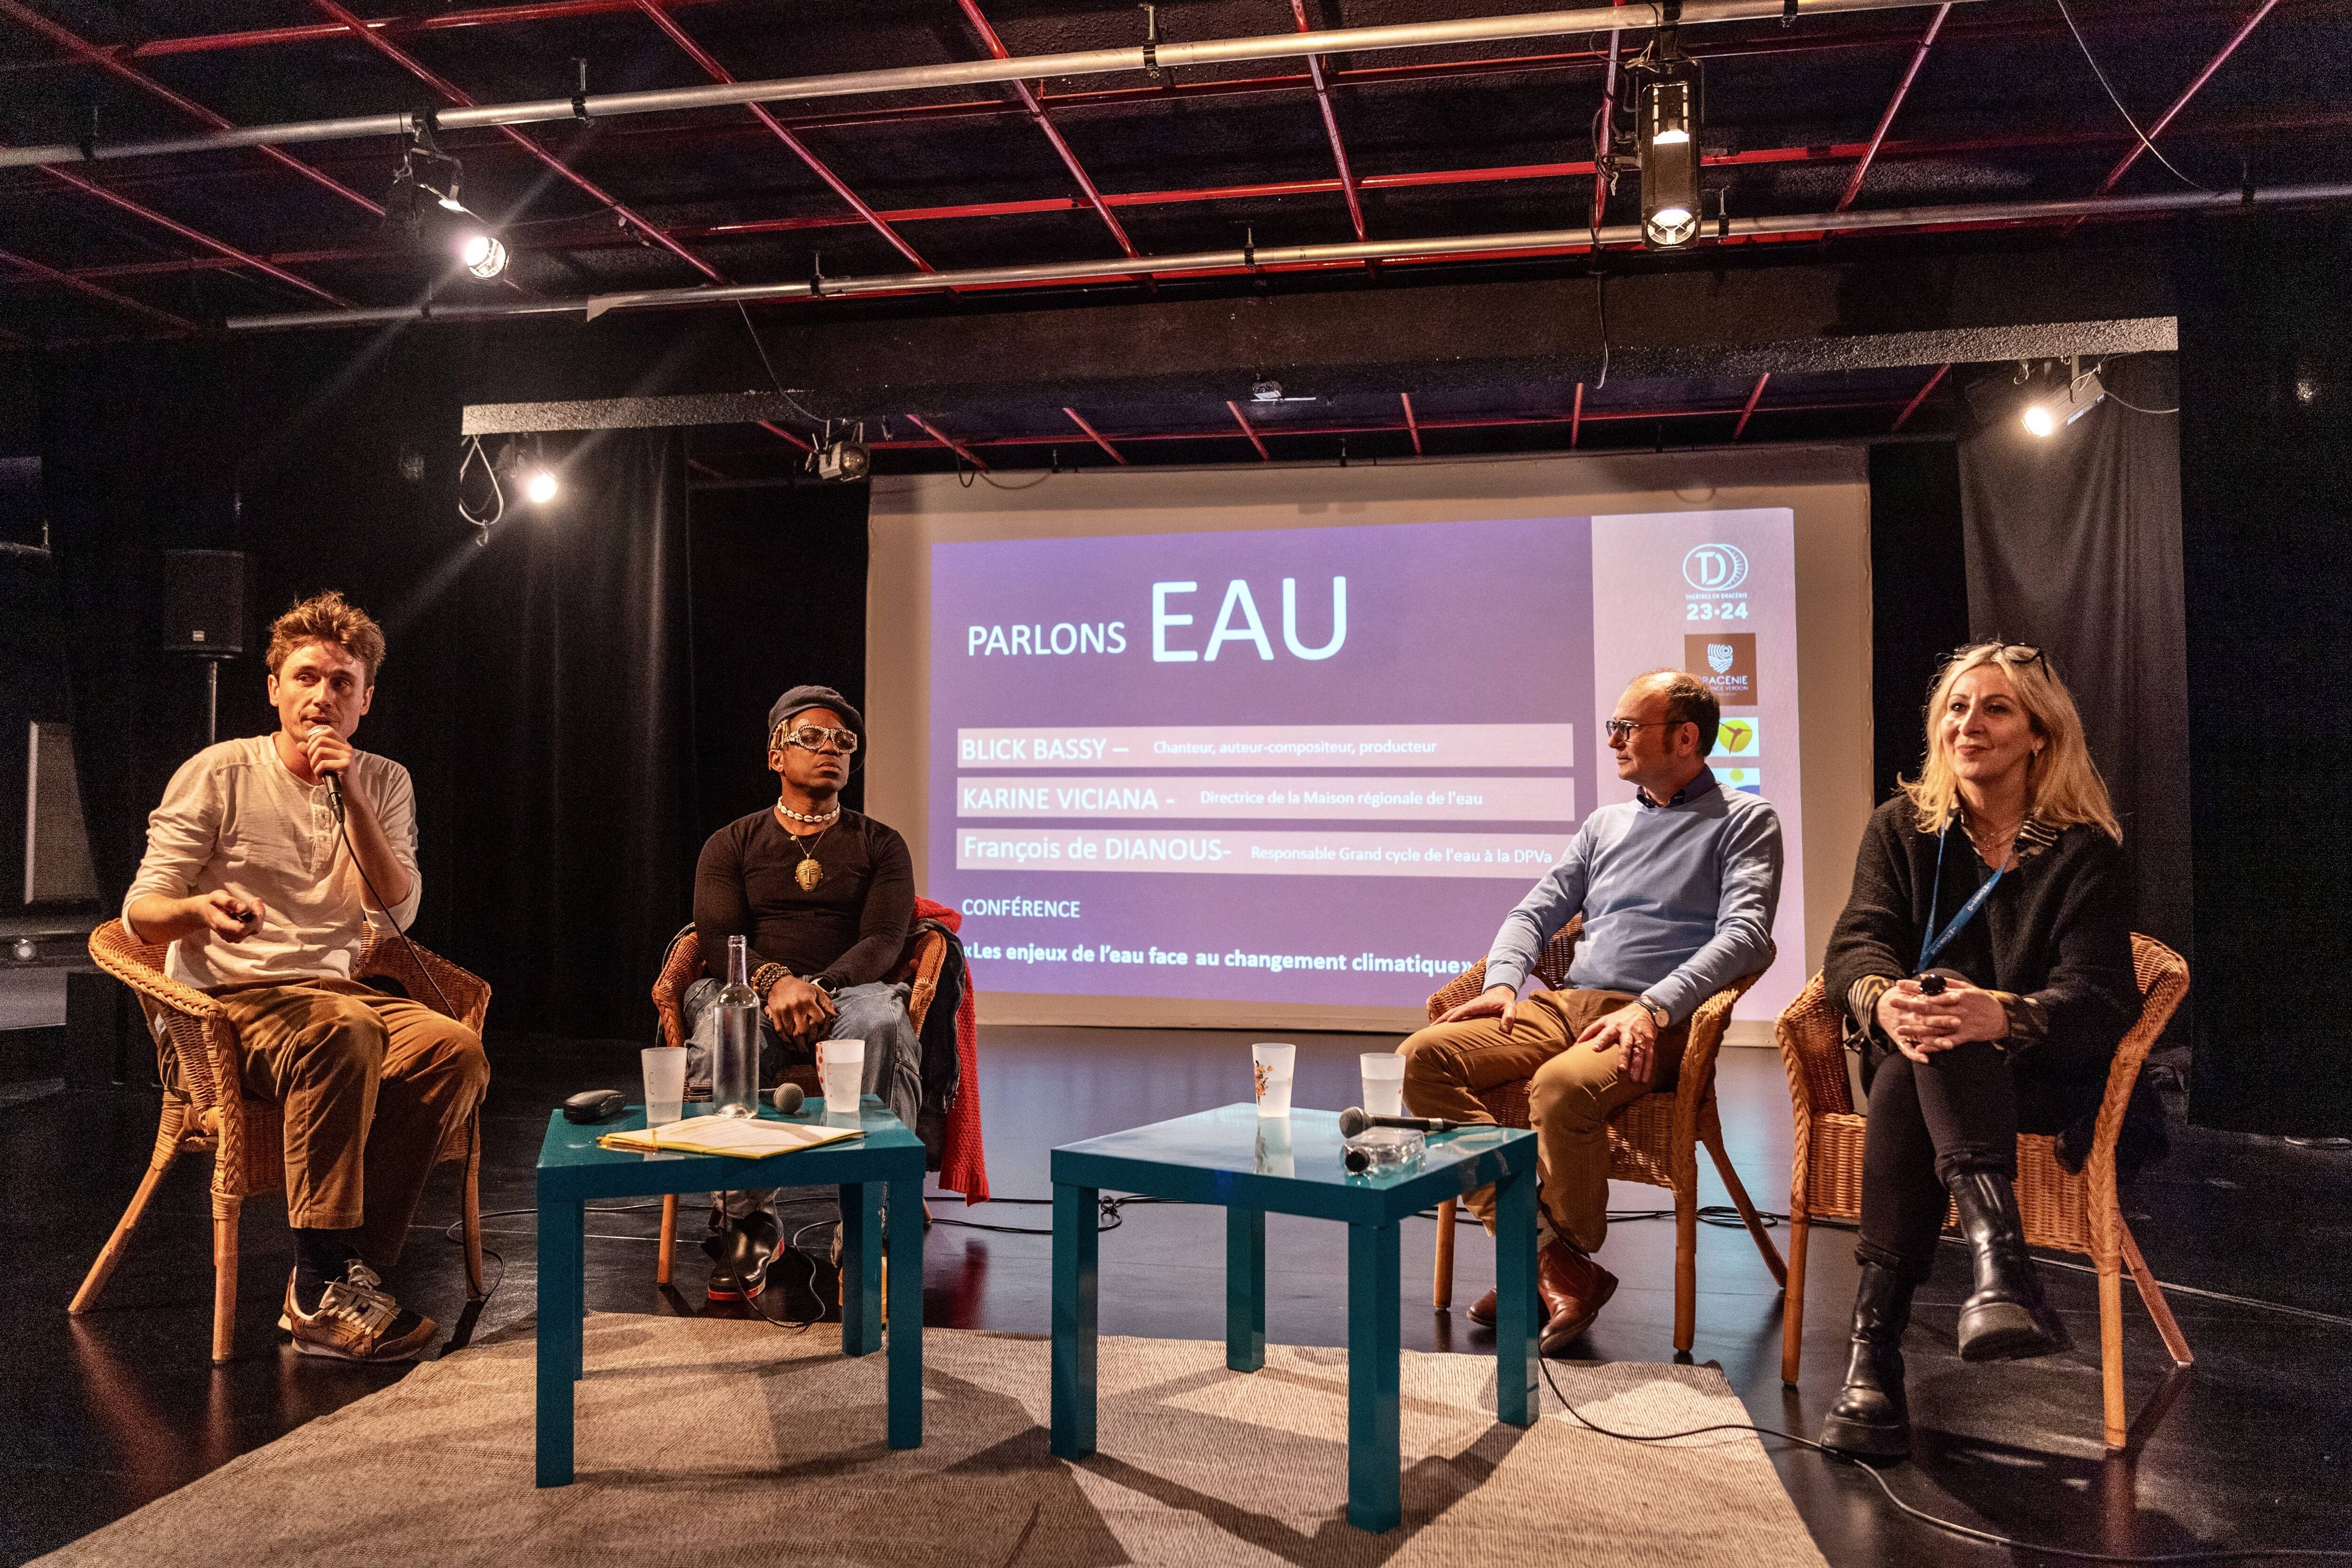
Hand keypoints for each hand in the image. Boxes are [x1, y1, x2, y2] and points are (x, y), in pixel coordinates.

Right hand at [189, 890, 264, 943]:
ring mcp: (235, 937)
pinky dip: (257, 917)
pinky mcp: (241, 936)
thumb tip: (244, 909)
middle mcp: (229, 935)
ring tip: (253, 902)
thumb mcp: (217, 897)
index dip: (253, 919)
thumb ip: (229, 902)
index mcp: (221, 925)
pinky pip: (255, 928)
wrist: (206, 912)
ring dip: (259, 914)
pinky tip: (253, 908)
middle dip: (259, 914)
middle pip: (253, 929)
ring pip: (256, 928)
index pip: (241, 929)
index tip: (255, 904)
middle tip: (256, 900)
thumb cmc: (213, 903)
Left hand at [302, 724, 354, 787]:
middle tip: (313, 763)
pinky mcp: (346, 765)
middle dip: (310, 752)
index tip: (311, 750)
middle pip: (321, 739)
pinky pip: (323, 763)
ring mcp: (348, 756)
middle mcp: (348, 748)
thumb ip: (312, 753)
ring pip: (320, 751)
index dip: (315, 737)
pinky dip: (317, 771)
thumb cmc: (337, 779)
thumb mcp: (324, 763)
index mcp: (344, 745)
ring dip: (313, 763)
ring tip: (316, 771)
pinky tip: (321, 777)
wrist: (351, 795)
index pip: (328, 731)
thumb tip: (299, 745)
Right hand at [763, 975, 838, 1040]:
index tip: (820, 1028)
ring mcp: (784, 1011)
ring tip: (800, 1048)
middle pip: (804, 1029)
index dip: (821, 1025)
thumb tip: (836, 1014)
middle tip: (809, 1042)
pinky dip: (784, 1039)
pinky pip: (779, 1030)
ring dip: (796, 1041)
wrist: (779, 982)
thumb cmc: (801, 988)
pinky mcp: (775, 1014)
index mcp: (808, 1001)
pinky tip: (789, 1044)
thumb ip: (826, 1003)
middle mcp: (796, 1007)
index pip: (818, 1020)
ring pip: (791, 1032)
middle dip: (808, 1037)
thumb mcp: (816, 991)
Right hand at [1438, 982, 1519, 1032]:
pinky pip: (1452, 1014)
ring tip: (1431, 1030)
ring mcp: (1466, 1007)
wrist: (1499, 993)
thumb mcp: (1511, 1008)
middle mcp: (1470, 1005)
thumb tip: (1504, 1029)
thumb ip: (1509, 1017)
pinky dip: (1444, 1020)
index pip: (1466, 1009)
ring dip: (1440, 1020)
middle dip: (1443, 1019)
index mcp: (1479, 1004)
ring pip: (1450, 1013)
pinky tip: (1438, 1028)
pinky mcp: (1465, 1010)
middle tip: (1432, 1028)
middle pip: (1453, 1011)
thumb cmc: (1505, 1002)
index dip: (1458, 1015)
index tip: (1449, 1021)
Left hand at [1578, 1000, 1661, 1086]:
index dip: (1601, 1040)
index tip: (1595, 1048)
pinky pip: (1649, 1056)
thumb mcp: (1605, 1019)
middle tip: (1622, 1069)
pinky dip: (1647, 1068)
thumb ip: (1592, 1030)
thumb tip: (1578, 1042)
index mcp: (1615, 1025)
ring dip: (1638, 1066)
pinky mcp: (1650, 1042)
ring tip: (1634, 1080)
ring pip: (1639, 1052)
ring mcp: (1640, 1037)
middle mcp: (1628, 1031)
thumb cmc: (1620, 1017)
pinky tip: (1645, 1079)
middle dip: (1624, 1056)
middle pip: (1626, 1044)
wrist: (1644, 1010)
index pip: (1607, 1032)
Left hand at [1878, 977, 2007, 1062]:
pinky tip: (1920, 1048)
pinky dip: (1934, 1045)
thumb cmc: (1983, 1001)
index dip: (1913, 987)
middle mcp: (1955, 1008)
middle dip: (1909, 1004)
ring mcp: (1959, 1023)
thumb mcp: (1968, 988)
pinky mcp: (1964, 1036)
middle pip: (1928, 1007)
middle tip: (1891, 1002)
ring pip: (1934, 1026)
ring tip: (1899, 1029)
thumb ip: (1948, 983)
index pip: (1930, 990)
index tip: (1898, 984)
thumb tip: (1928, 978)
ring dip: (1916, 1028)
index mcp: (1955, 995)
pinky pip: (1946, 1041)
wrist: (2003, 1017)